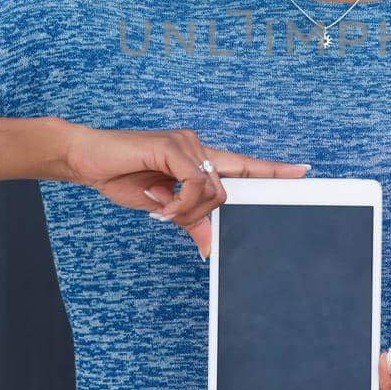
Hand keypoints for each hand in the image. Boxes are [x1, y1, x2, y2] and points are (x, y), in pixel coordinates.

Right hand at [61, 124, 308, 256]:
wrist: (87, 160)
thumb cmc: (122, 178)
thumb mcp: (162, 207)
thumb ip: (189, 220)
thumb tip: (209, 245)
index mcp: (198, 160)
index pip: (243, 165)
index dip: (273, 170)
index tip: (302, 171)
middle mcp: (198, 148)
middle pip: (229, 188)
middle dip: (204, 213)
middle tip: (172, 215)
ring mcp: (188, 144)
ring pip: (213, 191)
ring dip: (185, 211)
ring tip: (159, 209)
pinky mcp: (174, 146)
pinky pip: (194, 184)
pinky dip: (178, 203)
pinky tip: (159, 203)